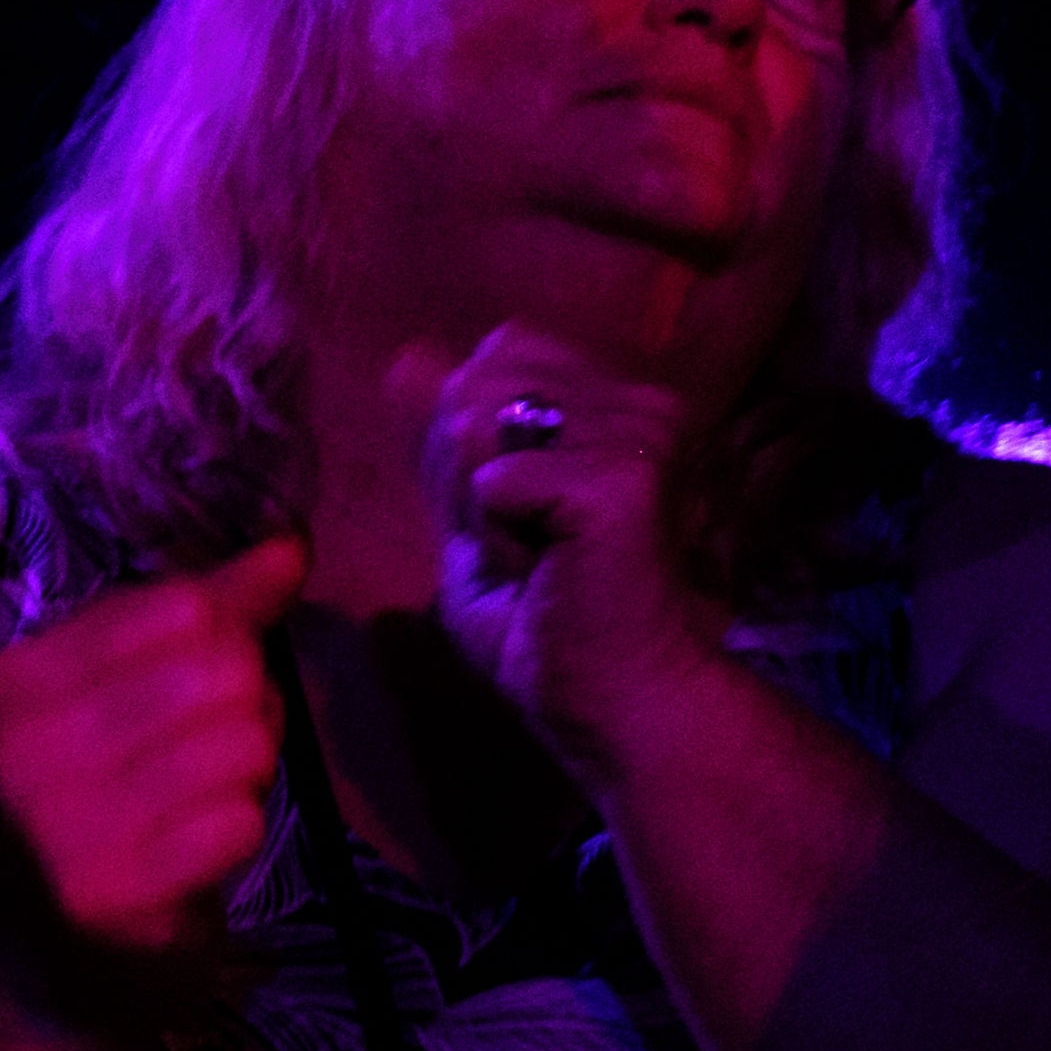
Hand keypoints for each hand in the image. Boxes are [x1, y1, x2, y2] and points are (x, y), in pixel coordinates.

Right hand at [0, 536, 308, 958]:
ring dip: (249, 774)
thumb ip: (217, 610)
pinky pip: (240, 823)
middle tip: (205, 753)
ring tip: (199, 798)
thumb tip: (290, 546)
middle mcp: (21, 747)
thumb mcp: (140, 683)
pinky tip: (192, 848)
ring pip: (243, 747)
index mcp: (16, 680)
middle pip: (225, 673)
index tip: (189, 688)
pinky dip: (238, 831)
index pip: (187, 606)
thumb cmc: (114, 787)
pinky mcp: (108, 891)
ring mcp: (58, 823)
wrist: (58, 941)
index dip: (226, 641)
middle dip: (248, 710)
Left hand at [404, 324, 724, 778]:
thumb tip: (406, 353)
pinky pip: (492, 481)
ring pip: (478, 421)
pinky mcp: (623, 478)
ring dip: (481, 506)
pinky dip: (495, 537)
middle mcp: (645, 400)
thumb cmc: (553, 620)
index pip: (502, 350)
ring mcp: (642, 432)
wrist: (618, 700)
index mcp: (622, 401)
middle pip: (480, 379)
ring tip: (538, 556)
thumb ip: (449, 436)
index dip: (476, 431)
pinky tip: (546, 571)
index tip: (522, 509)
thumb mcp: (482, 512)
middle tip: (526, 539)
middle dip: (466, 465)